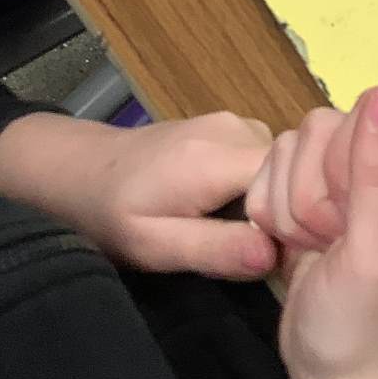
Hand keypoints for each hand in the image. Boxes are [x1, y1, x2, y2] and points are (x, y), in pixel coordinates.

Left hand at [0, 111, 277, 278]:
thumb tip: (274, 256)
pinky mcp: (229, 126)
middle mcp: (235, 127)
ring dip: (279, 200)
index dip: (301, 219)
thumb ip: (213, 249)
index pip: (297, 179)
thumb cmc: (107, 214)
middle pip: (295, 170)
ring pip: (285, 165)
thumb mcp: (152, 246)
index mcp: (217, 156)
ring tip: (249, 236)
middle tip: (267, 253)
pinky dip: (265, 187)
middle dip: (292, 211)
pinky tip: (238, 214)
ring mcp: (234, 122)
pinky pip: (268, 159)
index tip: (288, 257)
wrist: (76, 171)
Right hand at [244, 84, 377, 378]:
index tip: (357, 214)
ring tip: (322, 248)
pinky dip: (275, 209)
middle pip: (334, 124)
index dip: (357, 159)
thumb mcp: (375, 251)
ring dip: (294, 203)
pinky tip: (297, 245)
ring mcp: (355, 178)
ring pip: (299, 142)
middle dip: (318, 189)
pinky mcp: (315, 191)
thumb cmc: (366, 328)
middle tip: (337, 240)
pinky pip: (276, 164)